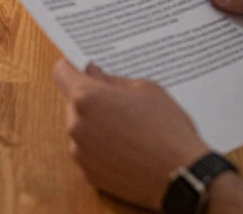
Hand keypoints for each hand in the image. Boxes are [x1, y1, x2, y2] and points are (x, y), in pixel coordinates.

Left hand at [53, 60, 209, 210]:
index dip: (71, 67)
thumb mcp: (145, 90)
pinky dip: (101, 147)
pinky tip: (126, 149)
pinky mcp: (88, 173)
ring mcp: (80, 152)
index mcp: (88, 98)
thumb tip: (93, 72)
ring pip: (81, 128)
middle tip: (120, 103)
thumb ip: (112, 80)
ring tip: (129, 130)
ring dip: (96, 124)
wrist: (181, 175)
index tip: (80, 68)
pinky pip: (88, 151)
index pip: (61, 73)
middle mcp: (77, 125)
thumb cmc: (167, 130)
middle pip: (73, 103)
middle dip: (91, 100)